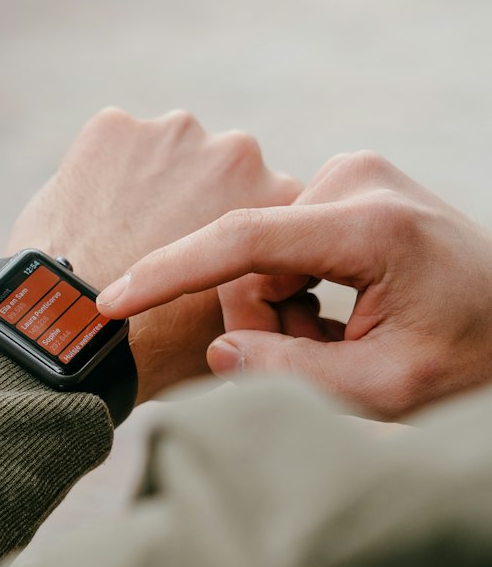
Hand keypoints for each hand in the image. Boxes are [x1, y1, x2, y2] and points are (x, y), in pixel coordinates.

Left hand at [7, 108, 301, 402]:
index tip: (210, 259)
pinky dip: (102, 174)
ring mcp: (173, 133)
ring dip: (154, 183)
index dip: (236, 233)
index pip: (267, 202)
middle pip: (219, 169)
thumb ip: (265, 284)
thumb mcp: (244, 325)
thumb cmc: (163, 346)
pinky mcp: (114, 126)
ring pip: (165, 153)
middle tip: (163, 247)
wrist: (78, 333)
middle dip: (198, 198)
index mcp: (282, 198)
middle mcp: (237, 152)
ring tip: (123, 238)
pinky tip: (89, 219)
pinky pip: (112, 146)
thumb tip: (265, 284)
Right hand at [96, 150, 491, 419]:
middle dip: (262, 322)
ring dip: (281, 312)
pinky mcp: (349, 183)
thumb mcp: (387, 392)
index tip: (110, 302)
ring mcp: (353, 174)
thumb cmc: (471, 361)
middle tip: (320, 364)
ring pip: (260, 256)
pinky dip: (296, 291)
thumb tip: (217, 349)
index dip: (169, 273)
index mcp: (373, 226)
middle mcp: (357, 180)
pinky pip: (282, 243)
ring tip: (341, 342)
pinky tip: (341, 316)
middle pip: (248, 258)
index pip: (243, 241)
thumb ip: (293, 376)